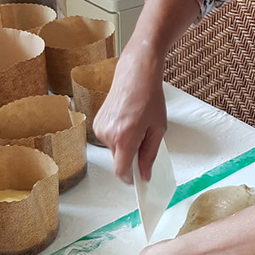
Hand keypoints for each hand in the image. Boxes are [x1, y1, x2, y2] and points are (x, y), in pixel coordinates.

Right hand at [93, 46, 166, 183]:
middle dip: (131, 156)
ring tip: (136, 125)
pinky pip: (109, 138)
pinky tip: (127, 121)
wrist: (136, 74)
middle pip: (118, 160)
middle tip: (144, 139)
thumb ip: (150, 154)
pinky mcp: (97, 122)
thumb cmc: (149, 97)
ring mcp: (100, 128)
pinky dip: (118, 136)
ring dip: (125, 145)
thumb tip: (145, 174)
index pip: (121, 171)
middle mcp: (108, 134)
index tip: (137, 180)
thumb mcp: (158, 129)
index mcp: (125, 137)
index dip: (130, 178)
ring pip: (114, 149)